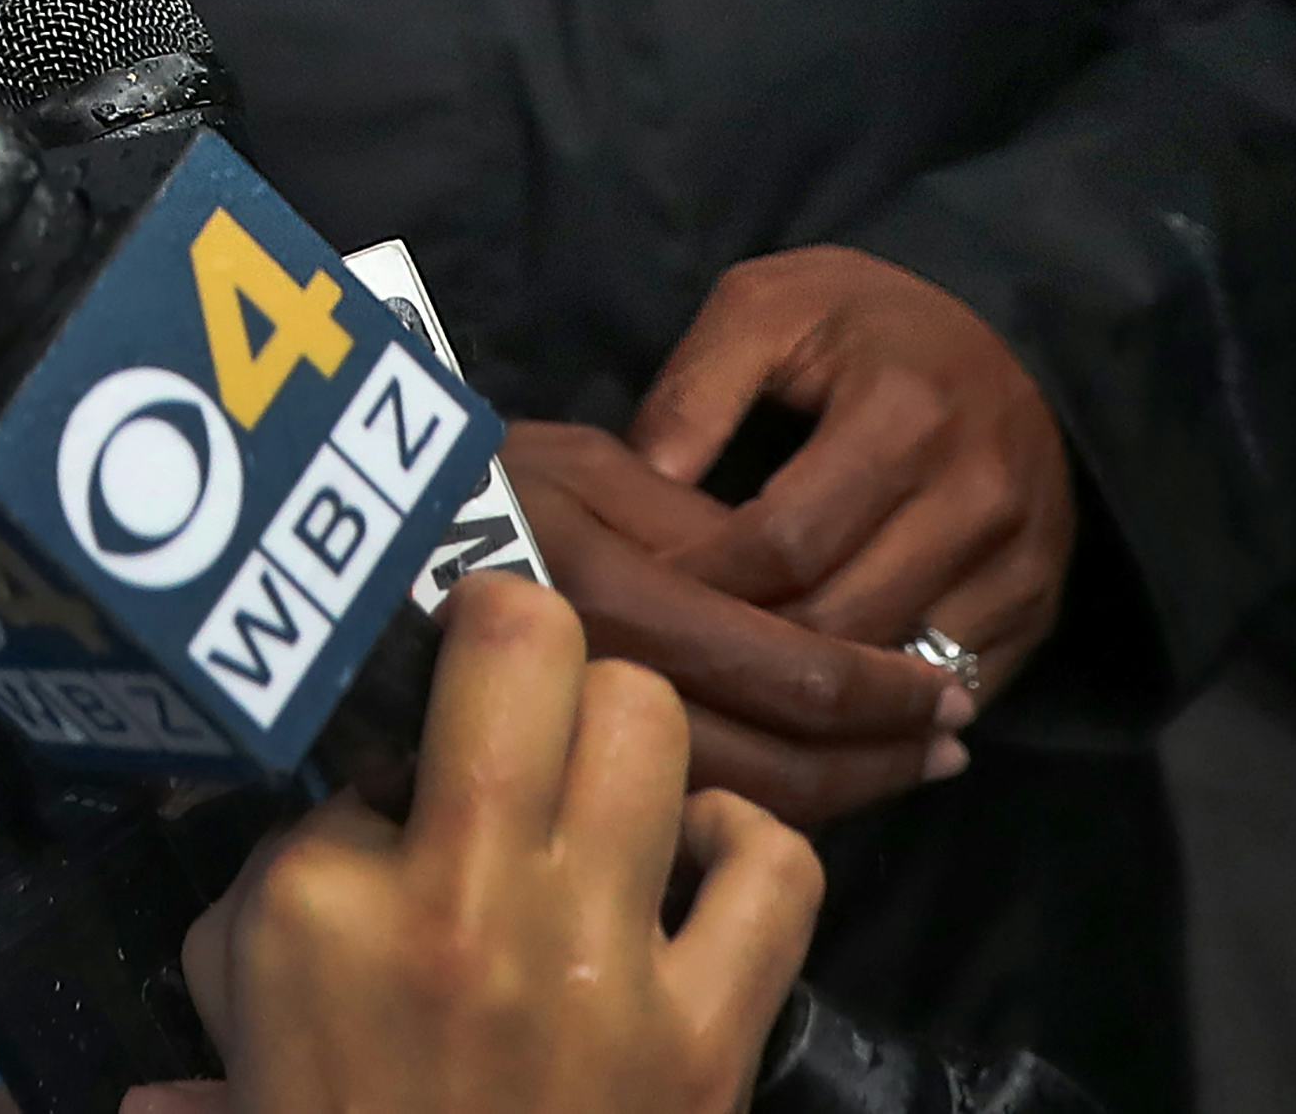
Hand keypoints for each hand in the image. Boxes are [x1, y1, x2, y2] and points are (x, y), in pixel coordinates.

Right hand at [162, 576, 824, 1113]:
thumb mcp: (239, 1018)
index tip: (384, 785)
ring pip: (645, 718)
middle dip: (509, 638)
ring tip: (592, 775)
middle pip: (523, 643)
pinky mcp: (709, 1038)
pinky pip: (776, 870)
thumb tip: (344, 803)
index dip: (376, 744)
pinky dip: (745, 844)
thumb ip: (270, 892)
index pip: (360, 734)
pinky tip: (696, 856)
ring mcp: (600, 964)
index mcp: (321, 903)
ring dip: (616, 727)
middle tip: (500, 694)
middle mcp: (463, 901)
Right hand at [498, 419, 963, 825]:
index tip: (947, 689)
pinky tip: (808, 801)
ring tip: (909, 771)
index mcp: (615, 597)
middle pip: (781, 760)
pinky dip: (768, 823)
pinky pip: (688, 831)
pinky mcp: (559, 807)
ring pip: (743, 810)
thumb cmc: (469, 489)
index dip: (885, 689)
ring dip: (846, 796)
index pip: (788, 669)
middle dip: (884, 756)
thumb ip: (696, 522)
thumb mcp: (587, 464)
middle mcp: (601, 692)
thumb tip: (805, 585)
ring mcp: (575, 762)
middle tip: (953, 740)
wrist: (342, 571)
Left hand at [640, 248, 1074, 683]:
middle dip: (749, 645)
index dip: (703, 577)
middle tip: (676, 650)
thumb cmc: (860, 319)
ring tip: (735, 680)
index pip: (785, 540)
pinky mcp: (1042, 605)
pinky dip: (885, 704)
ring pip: (896, 668)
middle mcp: (980, 494)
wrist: (998, 334)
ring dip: (813, 687)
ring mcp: (1023, 559)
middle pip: (841, 618)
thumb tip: (640, 492)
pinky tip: (820, 693)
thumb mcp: (761, 307)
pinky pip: (955, 686)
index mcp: (907, 414)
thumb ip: (695, 392)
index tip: (639, 593)